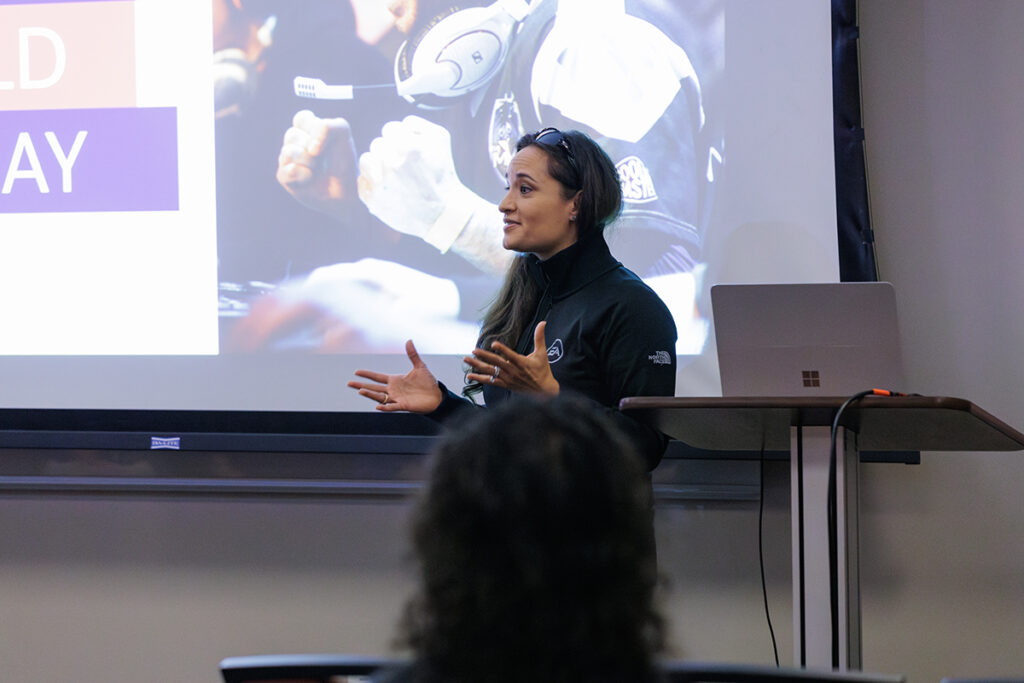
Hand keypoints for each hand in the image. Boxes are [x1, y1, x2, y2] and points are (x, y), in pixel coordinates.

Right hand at [276, 109, 357, 218]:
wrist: (345, 192)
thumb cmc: (343, 163)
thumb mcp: (342, 135)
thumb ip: (327, 126)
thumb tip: (310, 148)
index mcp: (307, 130)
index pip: (301, 118)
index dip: (313, 128)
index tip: (327, 139)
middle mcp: (294, 143)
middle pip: (292, 134)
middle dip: (312, 147)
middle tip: (322, 158)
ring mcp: (287, 160)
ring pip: (289, 152)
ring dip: (310, 162)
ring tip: (317, 170)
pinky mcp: (284, 176)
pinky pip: (289, 170)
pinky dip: (304, 175)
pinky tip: (310, 179)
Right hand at [348, 340, 443, 412]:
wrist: (438, 396)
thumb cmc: (428, 382)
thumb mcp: (420, 366)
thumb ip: (413, 354)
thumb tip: (409, 340)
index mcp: (395, 380)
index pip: (377, 377)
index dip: (367, 374)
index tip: (356, 372)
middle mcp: (393, 390)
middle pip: (374, 388)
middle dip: (361, 385)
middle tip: (349, 383)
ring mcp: (397, 398)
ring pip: (380, 397)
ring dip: (370, 394)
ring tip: (360, 391)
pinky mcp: (404, 406)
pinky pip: (392, 407)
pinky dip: (385, 407)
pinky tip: (378, 406)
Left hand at [357, 115, 478, 249]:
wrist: (442, 213)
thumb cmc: (442, 174)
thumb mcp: (442, 139)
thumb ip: (418, 123)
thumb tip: (400, 123)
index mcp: (409, 147)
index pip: (389, 129)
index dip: (399, 138)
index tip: (408, 150)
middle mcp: (394, 164)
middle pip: (377, 144)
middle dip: (389, 152)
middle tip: (403, 165)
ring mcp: (382, 184)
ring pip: (366, 160)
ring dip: (377, 164)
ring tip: (393, 174)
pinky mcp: (374, 200)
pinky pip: (361, 180)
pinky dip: (372, 182)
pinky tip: (388, 187)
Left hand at [464, 321, 559, 395]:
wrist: (543, 391)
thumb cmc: (542, 370)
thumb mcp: (542, 353)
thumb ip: (540, 337)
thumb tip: (543, 322)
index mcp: (522, 363)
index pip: (511, 355)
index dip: (502, 350)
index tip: (494, 344)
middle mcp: (513, 371)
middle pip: (497, 363)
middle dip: (484, 356)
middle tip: (474, 350)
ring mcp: (508, 379)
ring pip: (490, 371)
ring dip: (478, 365)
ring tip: (467, 359)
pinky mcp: (505, 384)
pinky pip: (490, 382)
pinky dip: (480, 378)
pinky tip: (469, 375)